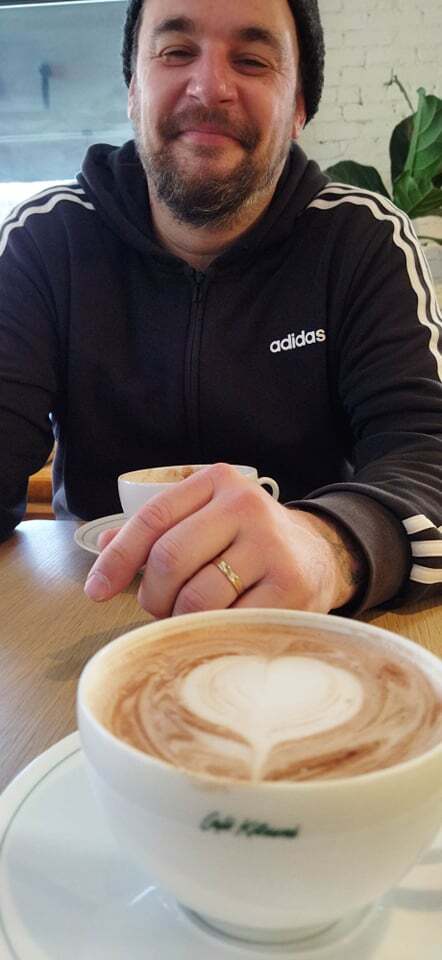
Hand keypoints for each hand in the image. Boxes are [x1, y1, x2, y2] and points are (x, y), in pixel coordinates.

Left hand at [84, 463, 365, 615]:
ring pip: (197, 597)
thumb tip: (106, 547)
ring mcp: (272, 545)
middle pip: (169, 559)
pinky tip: (220, 627)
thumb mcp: (207, 519)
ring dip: (181, 618)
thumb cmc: (247, 541)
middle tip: (158, 609)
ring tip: (190, 617)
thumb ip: (161, 529)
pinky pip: (230, 621)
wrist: (319, 556)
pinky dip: (214, 632)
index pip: (153, 519)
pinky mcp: (292, 586)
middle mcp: (246, 505)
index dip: (117, 560)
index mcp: (218, 481)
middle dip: (152, 595)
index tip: (97, 592)